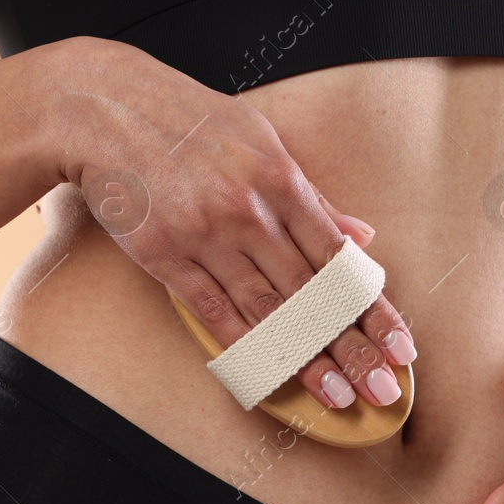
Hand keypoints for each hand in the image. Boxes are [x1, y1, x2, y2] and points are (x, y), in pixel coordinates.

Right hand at [47, 37, 415, 408]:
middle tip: (381, 389)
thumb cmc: (187, 121)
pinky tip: (274, 375)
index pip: (339, 259)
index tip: (401, 347)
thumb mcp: (260, 141)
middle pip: (311, 293)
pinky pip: (213, 311)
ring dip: (306, 358)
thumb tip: (362, 238)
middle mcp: (248, 210)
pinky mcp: (164, 255)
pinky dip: (246, 346)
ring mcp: (205, 236)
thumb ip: (312, 196)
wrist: (101, 108)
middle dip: (351, 347)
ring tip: (337, 395)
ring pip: (268, 310)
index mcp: (279, 178)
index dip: (374, 309)